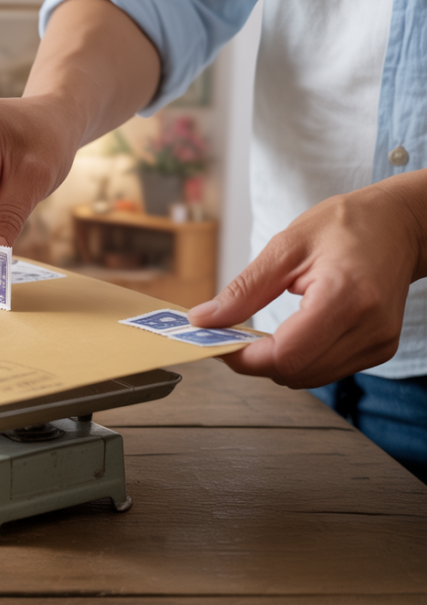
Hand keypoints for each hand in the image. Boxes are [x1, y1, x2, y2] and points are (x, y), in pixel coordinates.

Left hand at [188, 171, 426, 388]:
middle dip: (255, 360)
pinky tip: (290, 334)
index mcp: (346, 296)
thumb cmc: (347, 226)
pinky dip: (299, 359)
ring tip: (259, 333)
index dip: (244, 357)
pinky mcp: (380, 349)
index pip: (286, 354)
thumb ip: (244, 289)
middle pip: (295, 372)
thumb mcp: (285, 247)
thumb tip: (205, 319)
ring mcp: (378, 342)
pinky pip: (326, 371)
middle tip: (231, 334)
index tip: (217, 341)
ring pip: (308, 377)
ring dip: (276, 362)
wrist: (398, 226)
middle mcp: (369, 327)